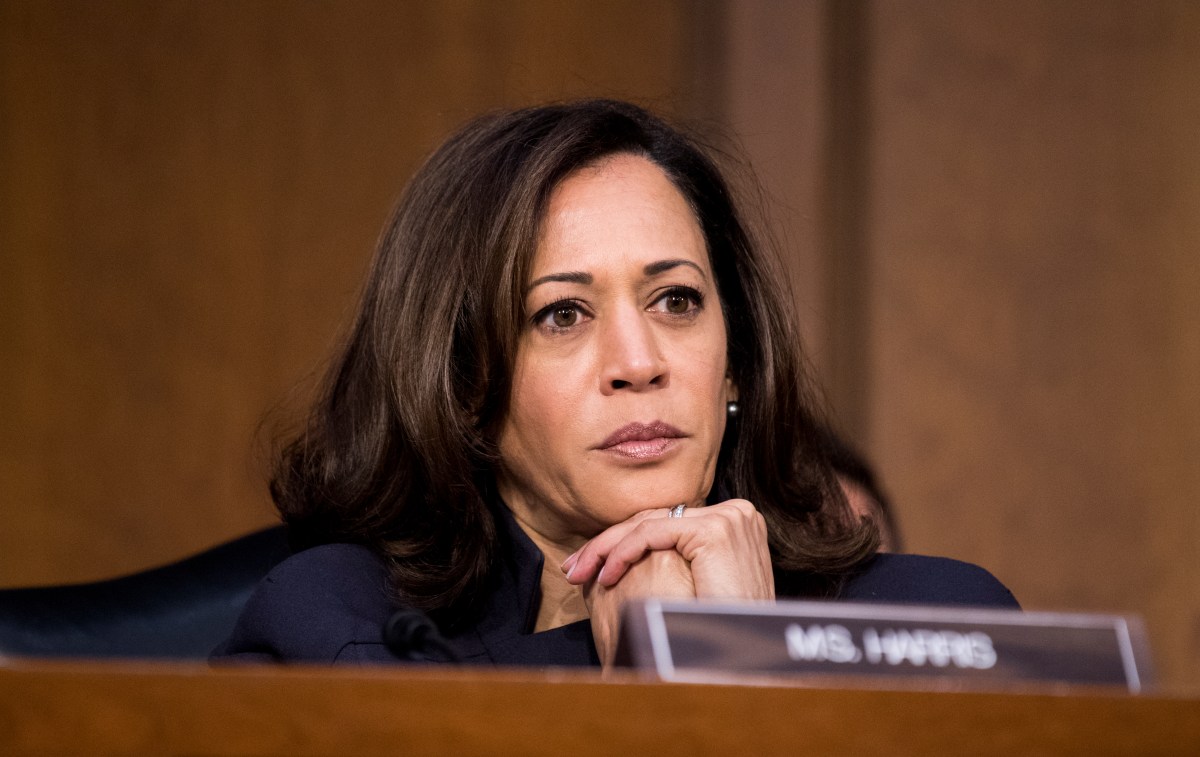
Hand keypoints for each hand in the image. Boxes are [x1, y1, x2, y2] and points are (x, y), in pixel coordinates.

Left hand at [562, 499, 775, 665]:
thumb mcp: (698, 586)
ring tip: (580, 572)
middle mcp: (736, 513)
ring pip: (648, 524)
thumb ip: (677, 560)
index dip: (627, 542)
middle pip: (656, 520)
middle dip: (610, 544)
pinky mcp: (715, 530)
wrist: (740, 660)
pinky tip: (605, 576)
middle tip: (576, 566)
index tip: (594, 565)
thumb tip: (630, 552)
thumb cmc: (716, 633)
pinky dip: (622, 553)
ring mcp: (728, 519)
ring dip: (606, 549)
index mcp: (734, 523)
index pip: (668, 522)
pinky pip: (652, 534)